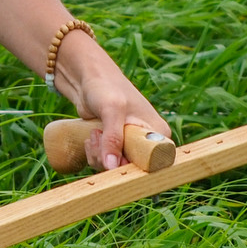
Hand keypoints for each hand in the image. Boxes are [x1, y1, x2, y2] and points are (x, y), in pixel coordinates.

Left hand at [54, 31, 169, 171]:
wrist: (87, 78)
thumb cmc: (106, 86)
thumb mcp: (112, 110)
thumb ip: (113, 139)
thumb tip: (112, 167)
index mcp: (158, 134)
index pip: (151, 164)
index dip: (131, 166)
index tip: (114, 157)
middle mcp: (147, 142)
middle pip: (131, 169)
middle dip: (109, 159)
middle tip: (98, 137)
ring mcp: (130, 145)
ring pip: (115, 168)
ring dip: (99, 155)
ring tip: (95, 133)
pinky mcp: (115, 146)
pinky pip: (105, 162)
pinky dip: (95, 154)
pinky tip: (91, 137)